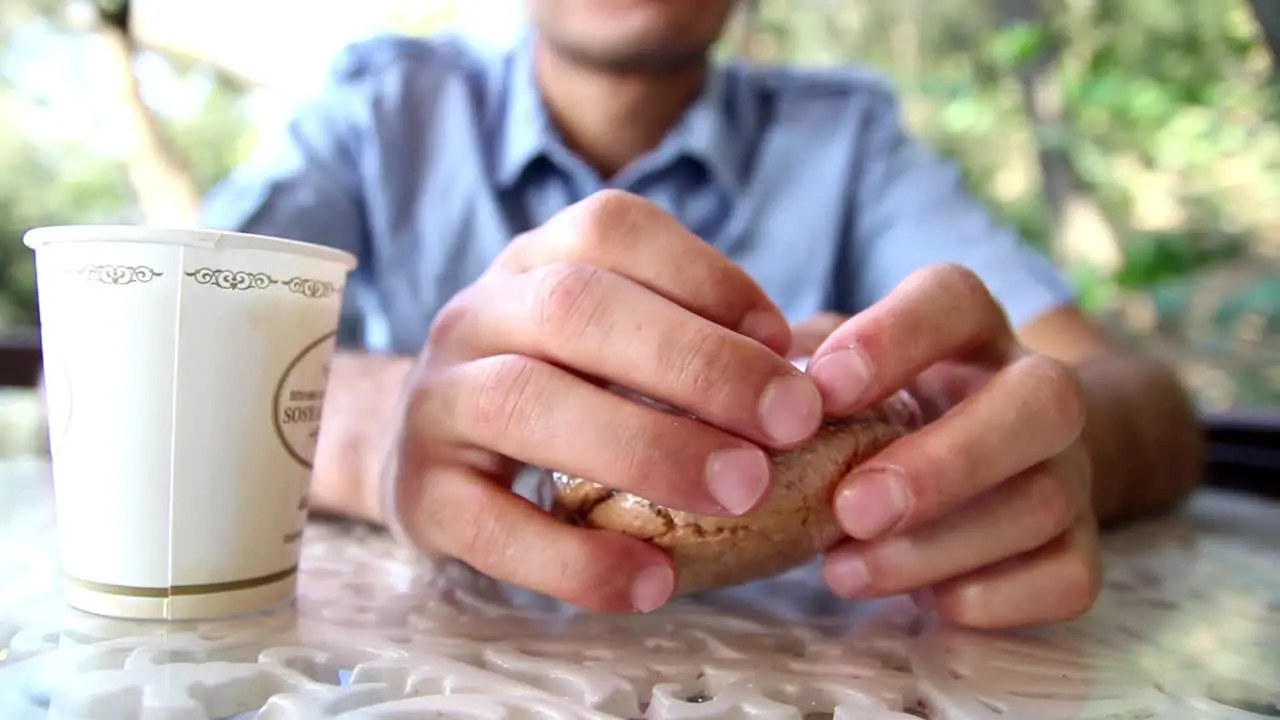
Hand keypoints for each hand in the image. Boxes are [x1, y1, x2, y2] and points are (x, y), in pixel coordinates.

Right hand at [383, 190, 824, 613]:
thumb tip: (817, 371)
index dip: (706, 276)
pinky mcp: (419, 495)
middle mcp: (476, 314)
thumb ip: (697, 343)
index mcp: (535, 263)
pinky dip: (576, 558)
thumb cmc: (559, 393)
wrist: (426, 452)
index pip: (611, 230)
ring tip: (743, 492)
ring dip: (646, 446)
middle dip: (697, 363)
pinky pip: (491, 524)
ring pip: (525, 401)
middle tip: (793, 423)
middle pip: (575, 308)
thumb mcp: (613, 344)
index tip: (785, 338)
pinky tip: (653, 583)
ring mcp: (436, 401)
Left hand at [803, 264, 1099, 628]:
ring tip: (844, 570)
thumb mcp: (837, 373)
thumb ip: (793, 369)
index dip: (896, 337)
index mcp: (968, 330)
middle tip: (851, 508)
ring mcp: (1069, 471)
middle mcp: (1035, 390)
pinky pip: (1069, 577)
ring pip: (1044, 501)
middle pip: (1042, 401)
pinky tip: (924, 603)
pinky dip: (996, 597)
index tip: (824, 387)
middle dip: (946, 461)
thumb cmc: (879, 413)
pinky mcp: (1080, 547)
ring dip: (940, 546)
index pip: (955, 299)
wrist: (979, 464)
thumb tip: (732, 387)